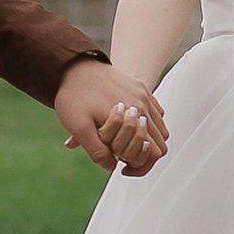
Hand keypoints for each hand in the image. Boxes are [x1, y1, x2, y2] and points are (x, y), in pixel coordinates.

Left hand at [55, 60, 168, 178]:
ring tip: (125, 144)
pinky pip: (155, 112)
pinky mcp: (140, 88)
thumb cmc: (75, 96)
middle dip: (143, 155)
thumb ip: (97, 151)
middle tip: (122, 158)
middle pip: (160, 142)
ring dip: (146, 141)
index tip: (121, 167)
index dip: (140, 166)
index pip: (153, 152)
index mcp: (132, 116)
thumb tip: (111, 166)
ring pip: (160, 128)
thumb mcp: (79, 128)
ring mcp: (144, 95)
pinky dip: (147, 125)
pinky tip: (128, 128)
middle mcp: (143, 104)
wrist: (73, 66)